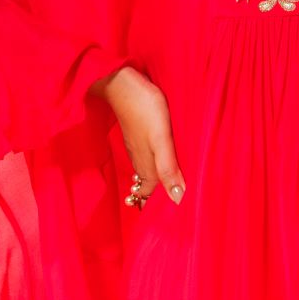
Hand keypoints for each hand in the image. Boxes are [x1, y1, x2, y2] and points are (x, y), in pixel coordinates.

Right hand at [98, 66, 184, 202]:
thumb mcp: (161, 139)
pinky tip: (158, 160)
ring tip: (164, 189)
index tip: (164, 217)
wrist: (121, 82)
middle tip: (164, 207)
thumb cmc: (144, 108)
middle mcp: (139, 157)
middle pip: (145, 183)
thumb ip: (168, 167)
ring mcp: (135, 144)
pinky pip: (143, 156)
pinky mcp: (136, 132)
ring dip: (152, 180)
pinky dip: (151, 164)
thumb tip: (177, 198)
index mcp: (146, 163)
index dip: (154, 204)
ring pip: (143, 169)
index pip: (148, 192)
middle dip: (152, 196)